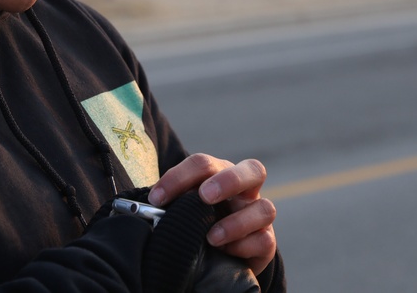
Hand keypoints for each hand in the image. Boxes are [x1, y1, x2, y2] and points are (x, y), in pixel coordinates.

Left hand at [148, 154, 276, 273]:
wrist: (219, 253)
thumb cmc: (195, 220)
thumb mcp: (183, 207)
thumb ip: (173, 203)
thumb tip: (149, 207)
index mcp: (220, 174)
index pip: (203, 164)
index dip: (179, 177)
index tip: (157, 198)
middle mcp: (245, 190)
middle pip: (253, 170)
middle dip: (228, 181)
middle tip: (204, 196)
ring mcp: (258, 215)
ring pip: (266, 208)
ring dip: (236, 222)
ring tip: (211, 237)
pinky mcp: (266, 242)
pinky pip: (264, 240)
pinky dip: (243, 246)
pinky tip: (223, 252)